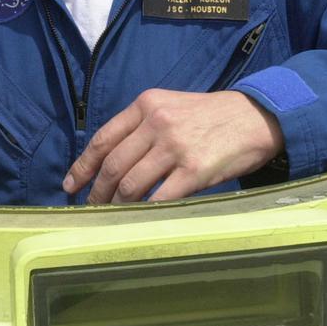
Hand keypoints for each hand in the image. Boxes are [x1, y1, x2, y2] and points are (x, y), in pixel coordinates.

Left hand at [62, 89, 283, 203]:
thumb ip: (142, 127)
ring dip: (116, 205)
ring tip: (112, 217)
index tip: (71, 186)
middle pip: (112, 165)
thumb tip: (110, 163)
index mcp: (146, 104)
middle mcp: (157, 122)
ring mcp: (175, 146)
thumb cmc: (210, 116)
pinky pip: (159, 199)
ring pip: (130, 184)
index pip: (102, 139)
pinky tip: (138, 221)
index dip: (82, 166)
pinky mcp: (194, 170)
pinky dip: (144, 213)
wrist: (255, 118)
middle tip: (91, 209)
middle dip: (96, 192)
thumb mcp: (171, 106)